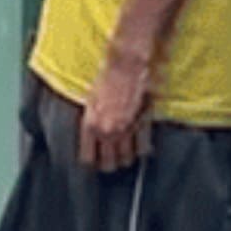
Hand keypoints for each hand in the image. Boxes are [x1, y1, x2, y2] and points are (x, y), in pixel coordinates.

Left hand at [78, 55, 155, 172]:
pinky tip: (139, 148)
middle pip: (108, 164)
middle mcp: (107, 132)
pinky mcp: (143, 125)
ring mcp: (126, 131)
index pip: (88, 158)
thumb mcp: (91, 101)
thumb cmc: (107, 77)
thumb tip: (94, 137)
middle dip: (108, 163)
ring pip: (126, 160)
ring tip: (125, 154)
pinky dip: (142, 150)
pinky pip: (143, 148)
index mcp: (90, 126)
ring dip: (125, 158)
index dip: (91, 160)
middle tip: (110, 158)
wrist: (126, 65)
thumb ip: (92, 123)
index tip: (94, 158)